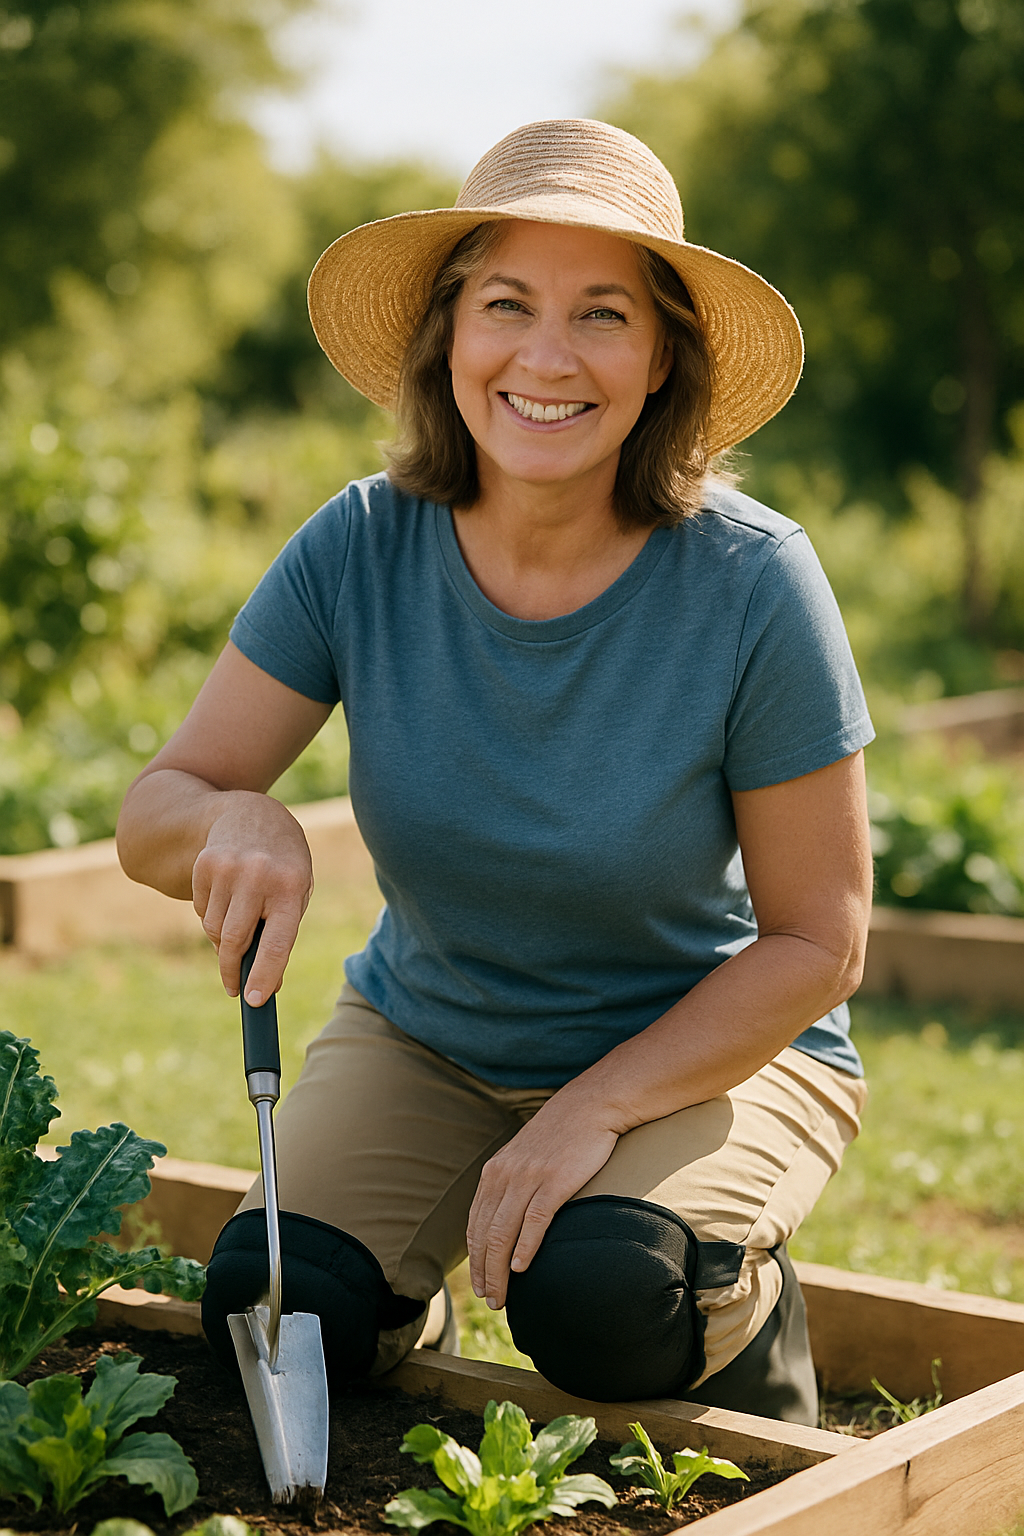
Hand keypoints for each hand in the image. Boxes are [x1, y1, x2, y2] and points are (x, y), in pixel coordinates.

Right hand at [191, 791, 313, 1004]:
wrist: (251, 813)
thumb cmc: (282, 864)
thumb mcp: (296, 891)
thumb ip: (282, 933)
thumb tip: (265, 984)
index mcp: (291, 886)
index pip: (277, 942)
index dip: (265, 975)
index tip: (254, 1001)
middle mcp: (258, 876)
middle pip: (236, 941)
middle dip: (233, 970)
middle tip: (235, 988)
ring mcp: (227, 868)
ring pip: (215, 929)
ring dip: (224, 939)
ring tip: (240, 919)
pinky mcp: (204, 865)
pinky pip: (202, 911)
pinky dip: (212, 916)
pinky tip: (226, 895)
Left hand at [466, 1091, 619, 1310]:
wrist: (590, 1106)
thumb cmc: (560, 1136)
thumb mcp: (524, 1157)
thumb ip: (510, 1185)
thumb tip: (504, 1220)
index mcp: (494, 1172)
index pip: (475, 1225)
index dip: (475, 1260)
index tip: (479, 1285)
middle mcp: (505, 1175)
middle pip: (486, 1235)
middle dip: (484, 1272)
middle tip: (489, 1300)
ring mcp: (528, 1178)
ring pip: (504, 1233)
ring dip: (499, 1270)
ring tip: (502, 1296)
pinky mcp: (555, 1180)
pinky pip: (534, 1221)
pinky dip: (525, 1248)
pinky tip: (522, 1268)